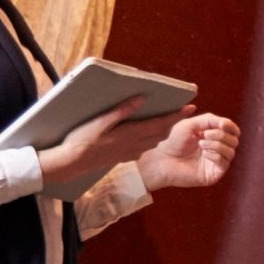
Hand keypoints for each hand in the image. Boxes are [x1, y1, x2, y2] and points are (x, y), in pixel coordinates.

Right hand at [37, 96, 178, 196]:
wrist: (72, 163)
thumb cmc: (83, 140)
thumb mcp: (100, 122)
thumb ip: (122, 111)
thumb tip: (141, 99)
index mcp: (131, 134)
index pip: (161, 123)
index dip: (177, 115)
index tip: (191, 107)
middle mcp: (134, 145)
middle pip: (161, 133)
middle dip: (173, 122)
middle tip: (182, 111)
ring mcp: (128, 153)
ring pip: (154, 141)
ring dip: (163, 131)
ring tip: (168, 120)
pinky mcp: (122, 157)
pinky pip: (143, 148)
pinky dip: (151, 139)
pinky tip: (147, 135)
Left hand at [139, 112, 240, 193]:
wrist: (163, 160)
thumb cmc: (174, 142)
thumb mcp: (190, 124)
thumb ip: (208, 119)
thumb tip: (225, 123)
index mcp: (213, 136)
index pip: (231, 130)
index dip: (230, 126)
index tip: (222, 124)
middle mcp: (217, 149)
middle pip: (234, 140)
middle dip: (221, 135)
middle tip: (205, 134)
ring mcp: (216, 162)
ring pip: (231, 151)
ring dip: (218, 144)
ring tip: (201, 144)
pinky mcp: (214, 174)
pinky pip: (224, 163)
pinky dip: (216, 155)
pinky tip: (204, 154)